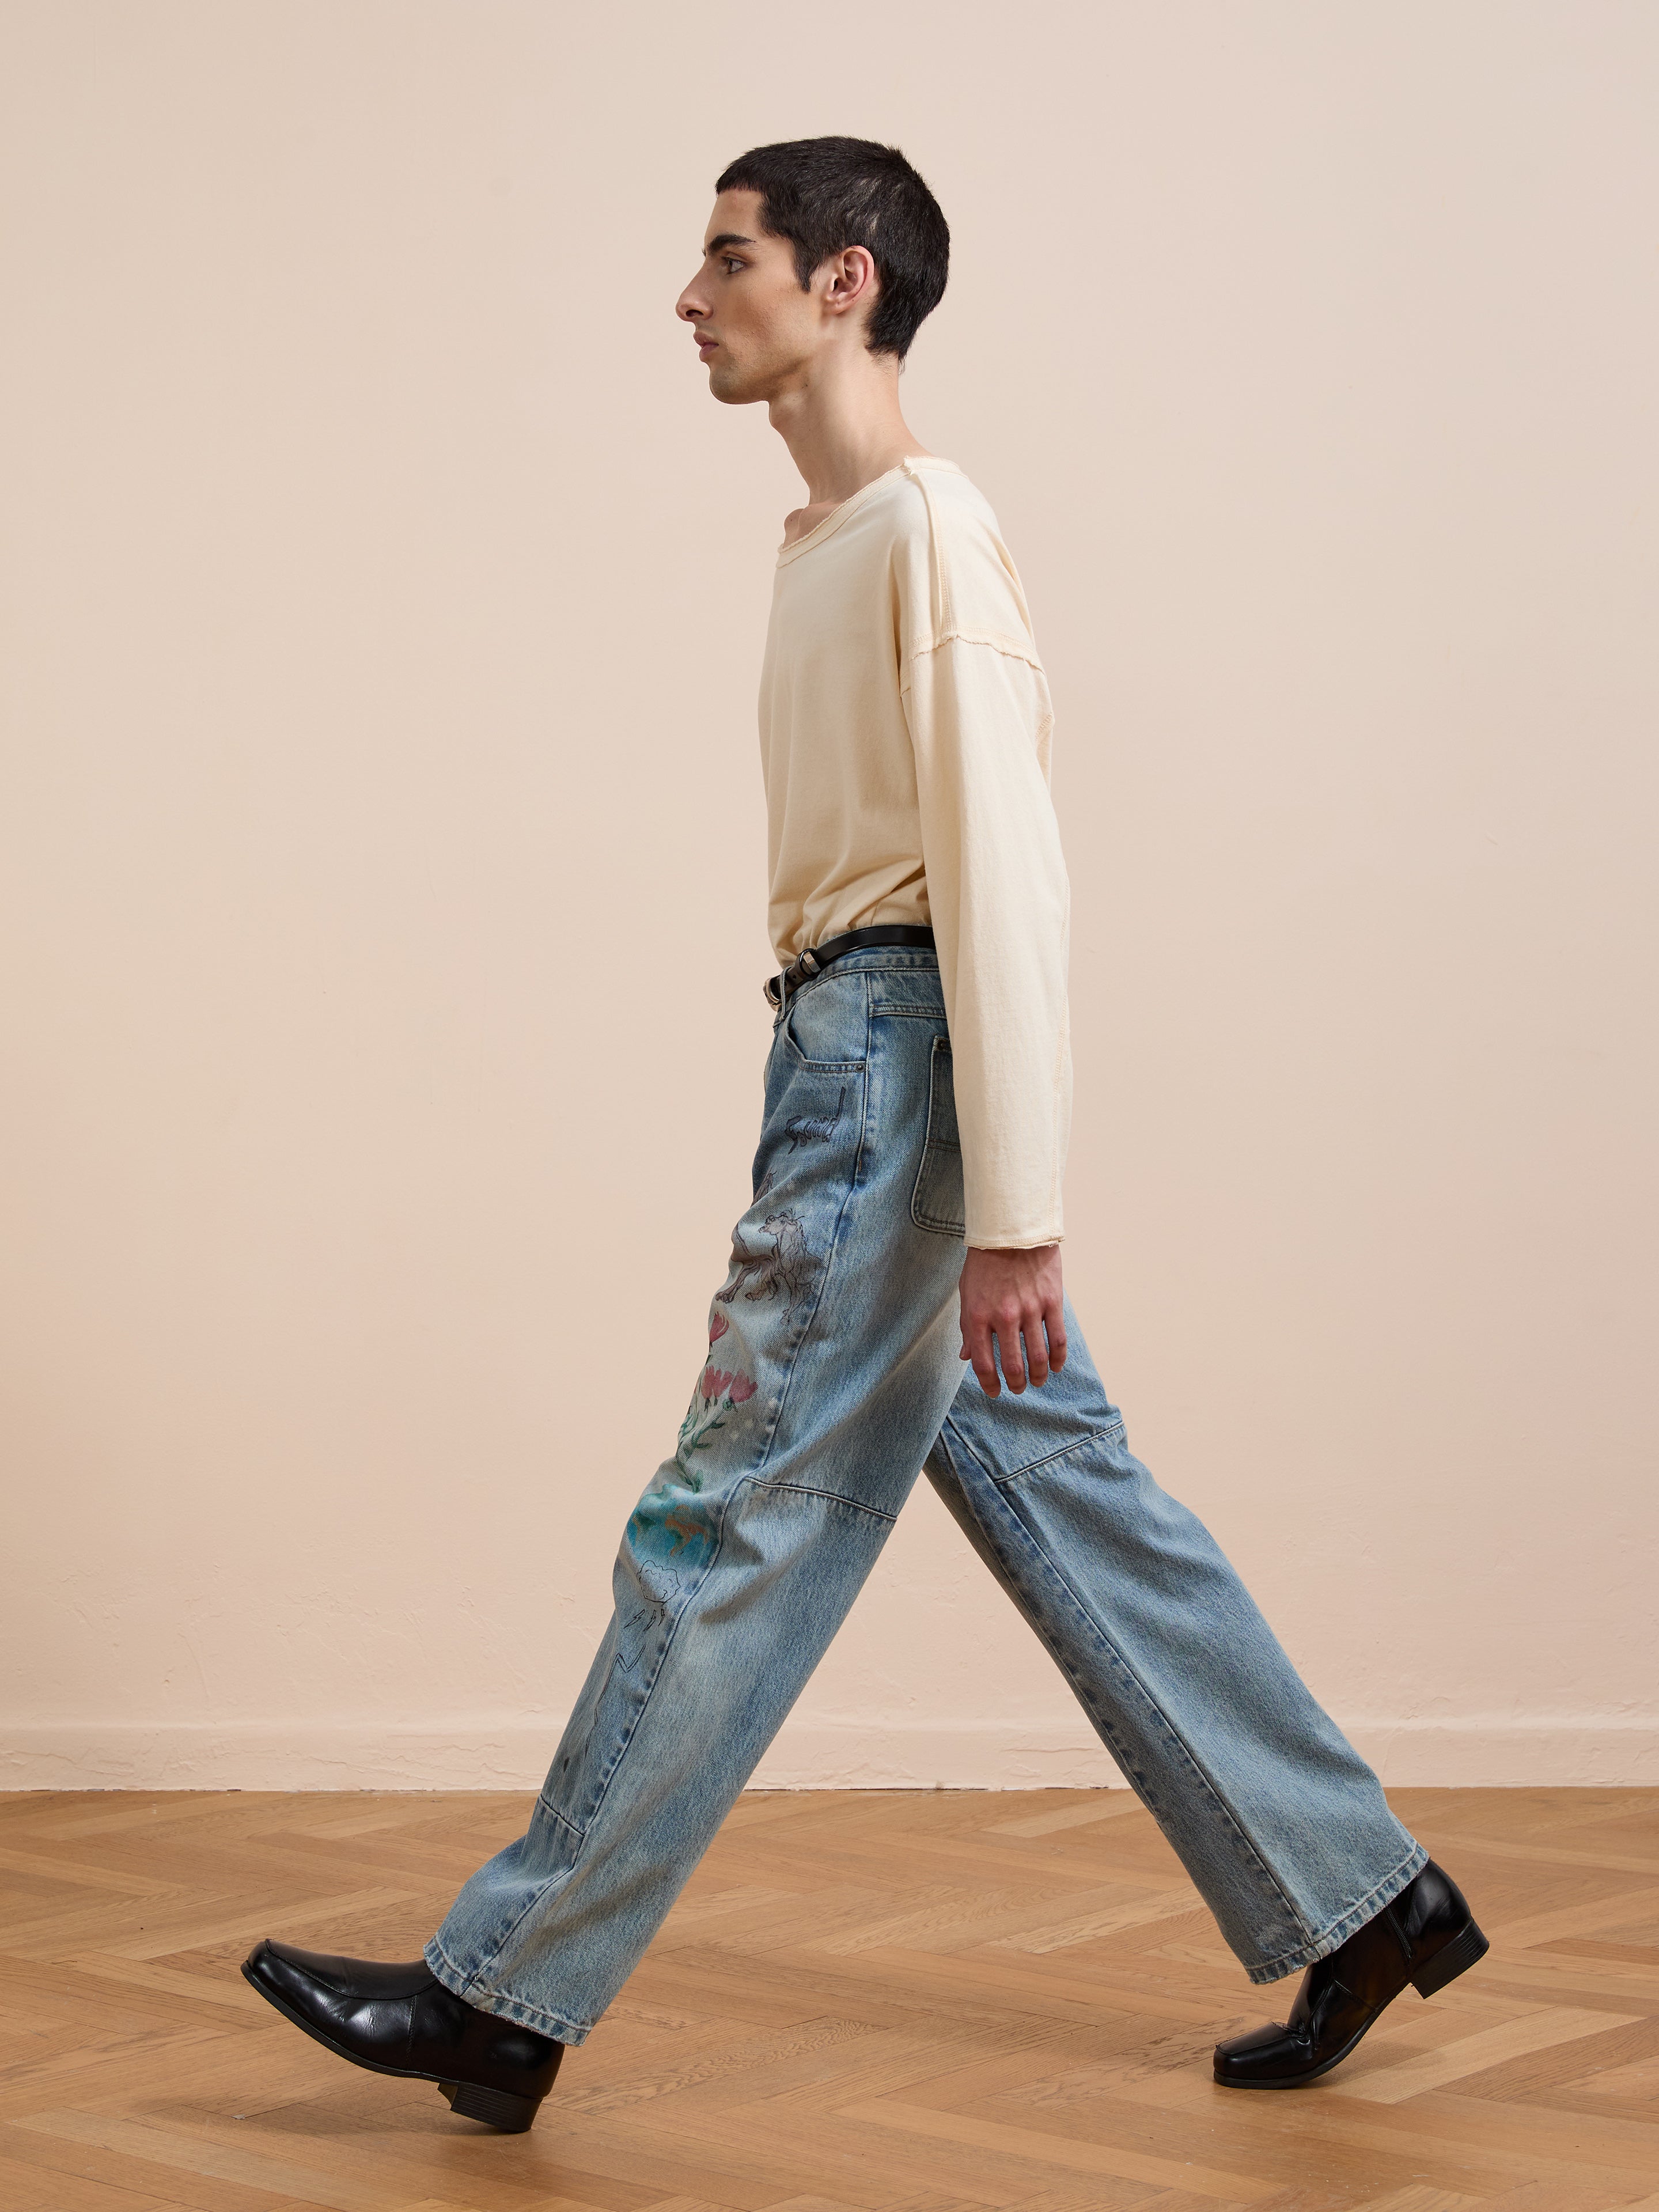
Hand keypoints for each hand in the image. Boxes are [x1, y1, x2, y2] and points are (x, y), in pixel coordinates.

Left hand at [958, 1243, 1065, 1396]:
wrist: (1012, 1230)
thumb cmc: (984, 1262)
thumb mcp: (966, 1293)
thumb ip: (967, 1327)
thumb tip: (966, 1357)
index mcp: (977, 1316)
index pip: (983, 1363)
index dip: (989, 1384)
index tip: (994, 1392)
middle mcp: (1003, 1316)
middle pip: (1013, 1366)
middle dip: (1015, 1384)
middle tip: (1017, 1389)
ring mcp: (1030, 1309)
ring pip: (1037, 1357)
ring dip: (1037, 1377)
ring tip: (1037, 1382)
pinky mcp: (1052, 1301)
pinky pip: (1058, 1339)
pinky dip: (1057, 1359)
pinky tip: (1054, 1367)